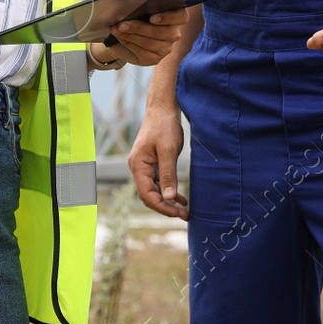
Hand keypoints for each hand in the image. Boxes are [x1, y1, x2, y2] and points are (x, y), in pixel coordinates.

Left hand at [90, 9, 188, 67]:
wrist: (125, 36)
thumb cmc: (135, 16)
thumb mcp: (139, 8)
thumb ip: (139, 4)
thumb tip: (127, 2)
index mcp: (176, 16)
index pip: (182, 17)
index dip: (168, 17)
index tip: (152, 18)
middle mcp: (174, 33)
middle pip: (161, 32)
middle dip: (138, 27)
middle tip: (122, 24)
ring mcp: (166, 48)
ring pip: (149, 42)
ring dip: (130, 35)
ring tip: (116, 30)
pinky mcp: (155, 59)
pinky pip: (142, 52)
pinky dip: (128, 43)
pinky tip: (120, 38)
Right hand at [128, 100, 187, 219]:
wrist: (163, 108)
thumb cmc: (164, 126)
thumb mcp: (168, 150)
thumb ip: (168, 174)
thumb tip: (168, 198)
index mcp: (138, 165)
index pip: (146, 194)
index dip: (161, 207)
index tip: (178, 213)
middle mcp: (138, 167)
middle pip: (149, 195)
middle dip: (165, 207)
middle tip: (184, 216)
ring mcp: (145, 166)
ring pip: (154, 191)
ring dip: (168, 202)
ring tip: (184, 211)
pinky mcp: (152, 163)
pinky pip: (158, 183)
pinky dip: (169, 191)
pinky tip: (181, 199)